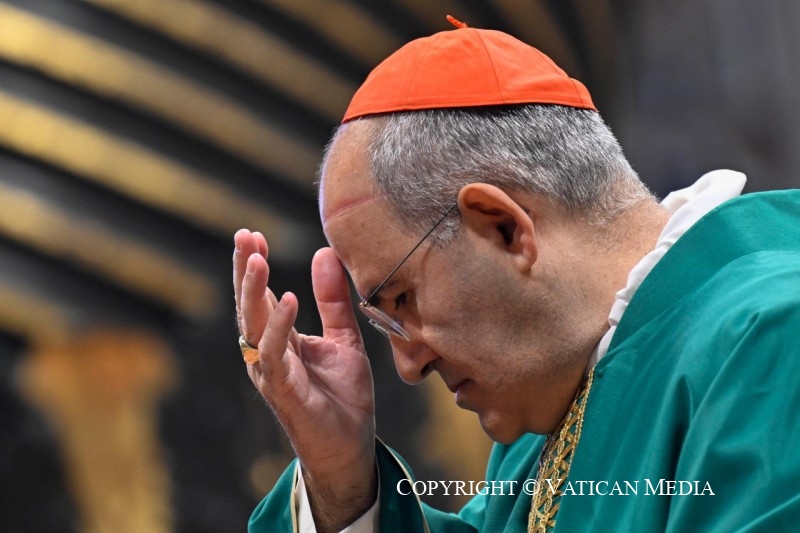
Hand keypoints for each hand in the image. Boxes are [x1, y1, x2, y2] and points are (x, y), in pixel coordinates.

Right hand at [233, 229, 376, 530]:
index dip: (254, 266)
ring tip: (258, 257)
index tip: (253, 233)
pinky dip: (278, 327)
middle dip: (245, 269)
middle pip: (248, 305)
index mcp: (279, 340)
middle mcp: (268, 354)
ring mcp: (272, 373)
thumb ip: (333, 300)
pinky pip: (275, 354)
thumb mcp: (344, 339)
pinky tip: (285, 299)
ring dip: (252, 291)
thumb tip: (324, 252)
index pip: (259, 296)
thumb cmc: (342, 397)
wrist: (350, 448)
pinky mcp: (284, 391)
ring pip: (252, 326)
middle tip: (244, 234)